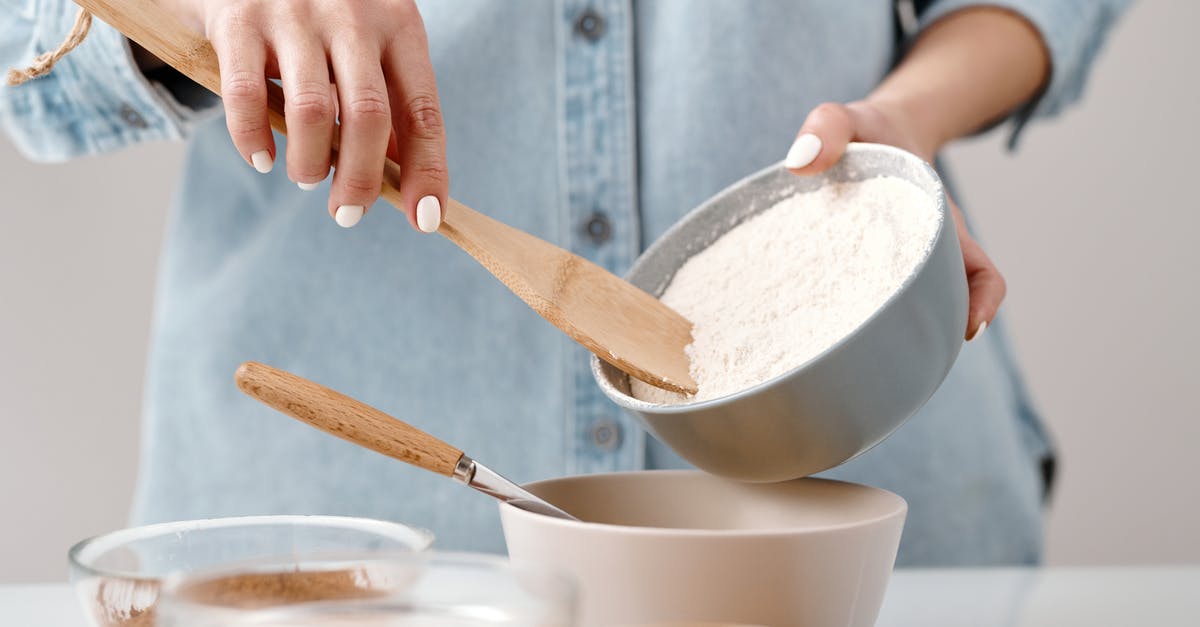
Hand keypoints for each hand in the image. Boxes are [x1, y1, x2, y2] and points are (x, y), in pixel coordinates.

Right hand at [165, 0, 445, 230]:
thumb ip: (385, 99)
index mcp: (398, 23)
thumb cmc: (320, 13)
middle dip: (360, 180)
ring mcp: (295, 13)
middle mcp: (353, 14)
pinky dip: (253, 139)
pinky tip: (262, 158)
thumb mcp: (367, 41)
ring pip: (313, 111)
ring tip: (305, 179)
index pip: (423, 110)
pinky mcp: (239, 18)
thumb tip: (401, 177)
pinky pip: (247, 95)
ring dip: (309, 164)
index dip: (428, 170)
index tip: (426, 219)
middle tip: (347, 213)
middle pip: (369, 116)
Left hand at [784, 101, 1002, 340]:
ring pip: (908, 313)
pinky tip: (823, 339)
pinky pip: (866, 306)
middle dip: (932, 333)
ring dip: (892, 337)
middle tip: (896, 358)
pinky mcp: (860, 275)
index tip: (969, 326)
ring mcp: (893, 268)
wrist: (867, 136)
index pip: (978, 270)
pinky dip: (854, 325)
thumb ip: (828, 126)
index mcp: (938, 222)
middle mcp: (924, 253)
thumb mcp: (849, 117)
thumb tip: (801, 162)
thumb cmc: (867, 131)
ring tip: (857, 361)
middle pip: (944, 304)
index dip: (982, 300)